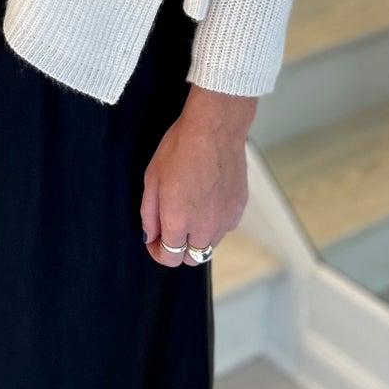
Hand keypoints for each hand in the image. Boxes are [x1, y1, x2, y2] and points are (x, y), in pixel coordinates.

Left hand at [140, 84, 256, 266]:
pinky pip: (224, 228)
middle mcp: (203, 227)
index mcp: (178, 221)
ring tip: (190, 209)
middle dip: (178, 248)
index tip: (155, 241)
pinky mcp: (239, 210)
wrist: (215, 129)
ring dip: (197, 237)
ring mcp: (224, 220)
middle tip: (171, 226)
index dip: (157, 252)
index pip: (170, 258)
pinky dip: (214, 223)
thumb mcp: (152, 179)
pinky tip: (207, 200)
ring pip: (209, 245)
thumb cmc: (180, 148)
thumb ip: (149, 214)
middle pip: (191, 258)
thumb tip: (150, 236)